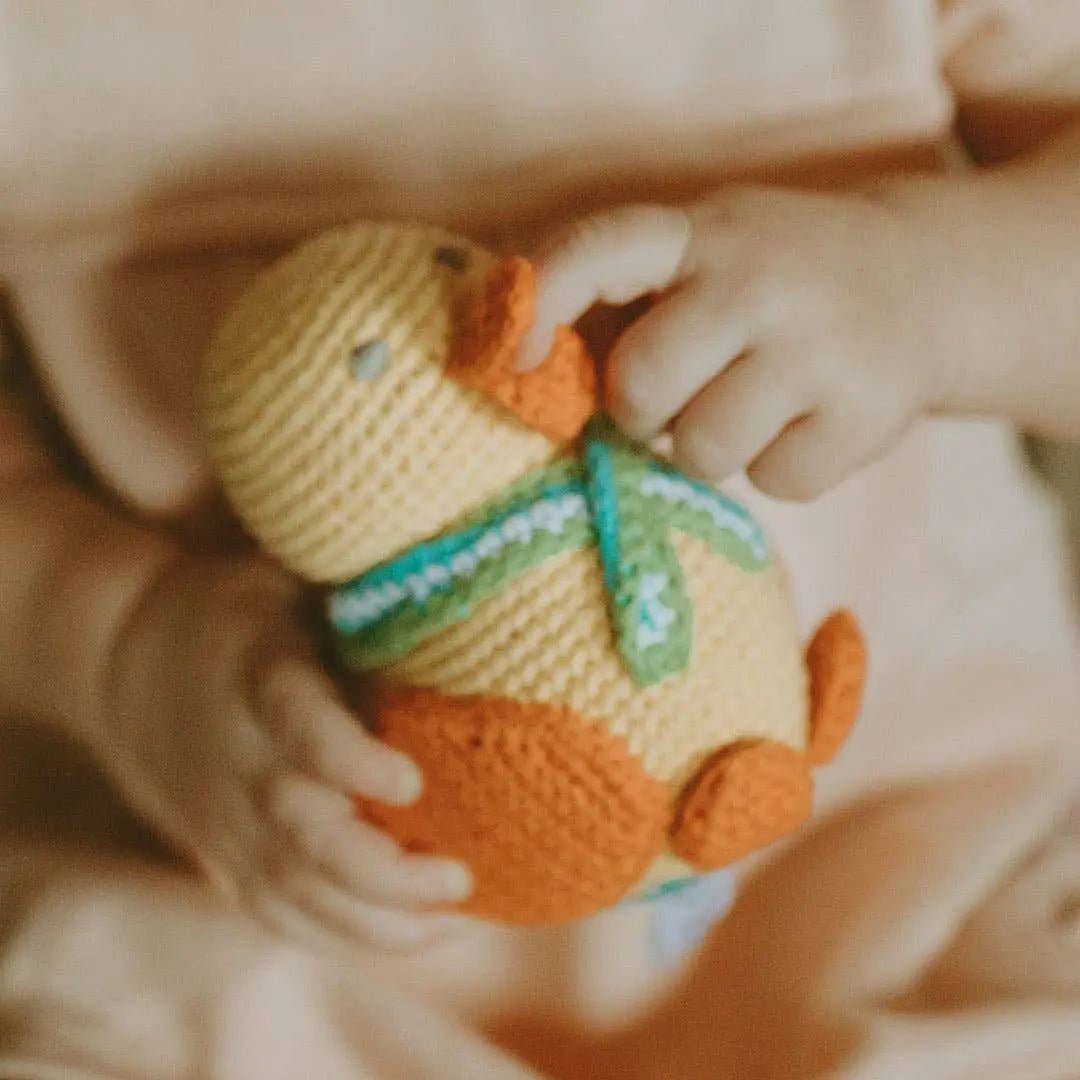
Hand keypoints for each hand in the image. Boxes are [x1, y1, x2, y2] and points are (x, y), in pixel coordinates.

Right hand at [98, 554, 471, 951]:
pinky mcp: (225, 857)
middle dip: (381, 871)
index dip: (347, 759)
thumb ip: (364, 603)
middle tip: (460, 878)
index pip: (299, 725)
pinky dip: (349, 938)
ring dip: (377, 921)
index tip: (410, 781)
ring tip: (457, 919)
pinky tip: (418, 936)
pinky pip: (282, 915)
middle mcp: (239, 759)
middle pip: (301, 834)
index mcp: (259, 675)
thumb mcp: (295, 582)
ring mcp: (226, 820)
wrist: (134, 662)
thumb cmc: (248, 615)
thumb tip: (473, 611)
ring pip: (295, 892)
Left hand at [522, 188, 963, 499]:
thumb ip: (622, 302)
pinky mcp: (867, 413)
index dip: (542, 302)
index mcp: (700, 231)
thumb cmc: (770, 284)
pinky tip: (806, 418)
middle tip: (677, 394)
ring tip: (750, 402)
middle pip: (641, 384)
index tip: (506, 360)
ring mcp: (820, 346)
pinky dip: (778, 466)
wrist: (924, 282)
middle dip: (641, 410)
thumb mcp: (704, 256)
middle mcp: (760, 278)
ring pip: (703, 450)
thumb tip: (527, 380)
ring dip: (710, 444)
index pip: (601, 250)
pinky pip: (774, 482)